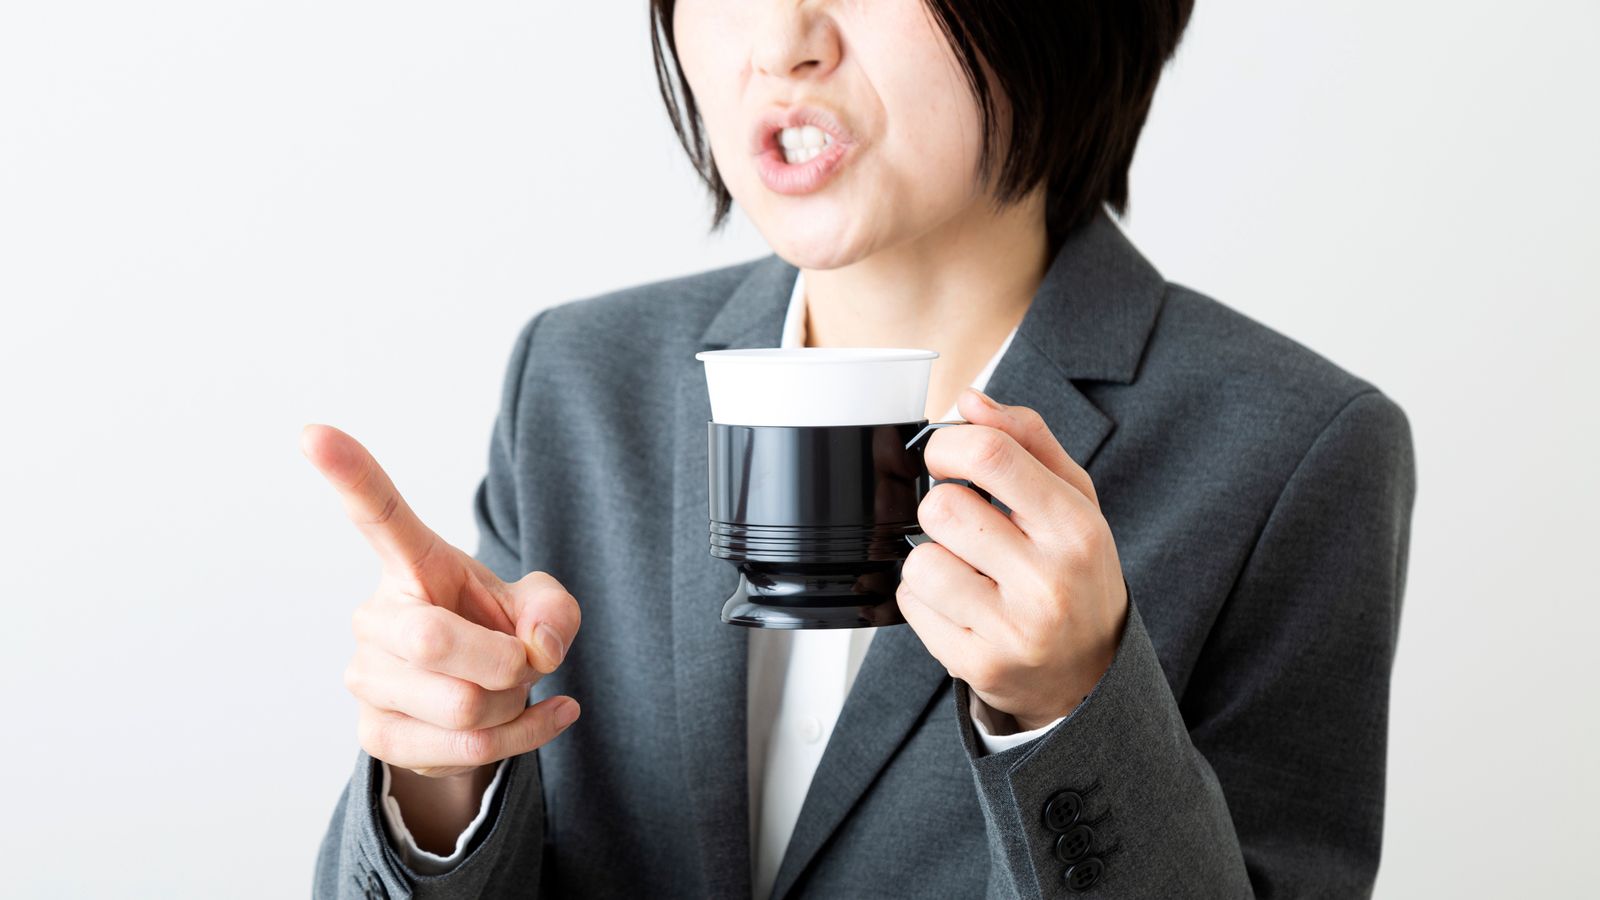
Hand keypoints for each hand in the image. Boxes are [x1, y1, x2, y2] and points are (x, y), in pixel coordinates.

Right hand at [301, 424, 582, 779]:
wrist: (481, 703)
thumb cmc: (499, 634)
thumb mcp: (542, 608)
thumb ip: (555, 610)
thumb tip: (538, 646)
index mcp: (411, 564)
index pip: (377, 514)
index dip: (349, 474)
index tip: (312, 433)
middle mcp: (375, 617)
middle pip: (433, 642)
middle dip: (506, 661)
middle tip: (526, 659)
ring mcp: (366, 679)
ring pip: (460, 706)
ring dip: (514, 703)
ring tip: (513, 688)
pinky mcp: (376, 735)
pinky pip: (466, 750)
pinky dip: (525, 736)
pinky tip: (543, 717)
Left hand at [896, 389, 1127, 733]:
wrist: (1090, 676)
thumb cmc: (1077, 575)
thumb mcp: (1074, 500)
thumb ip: (1026, 440)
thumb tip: (970, 401)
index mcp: (1075, 529)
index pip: (990, 455)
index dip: (948, 445)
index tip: (945, 457)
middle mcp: (1048, 582)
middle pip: (943, 508)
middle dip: (942, 508)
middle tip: (967, 524)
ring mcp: (1012, 630)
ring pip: (919, 562)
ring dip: (931, 559)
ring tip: (968, 571)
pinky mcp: (977, 665)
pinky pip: (911, 606)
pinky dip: (925, 600)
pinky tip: (962, 605)